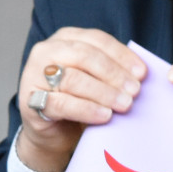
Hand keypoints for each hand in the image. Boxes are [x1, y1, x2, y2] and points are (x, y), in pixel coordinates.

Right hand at [13, 29, 145, 171]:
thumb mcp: (95, 79)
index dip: (121, 55)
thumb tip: (141, 74)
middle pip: (84, 56)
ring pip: (74, 79)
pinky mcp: (30, 101)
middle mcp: (46, 51)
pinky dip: (86, 109)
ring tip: (124, 104)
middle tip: (135, 91)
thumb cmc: (78, 100)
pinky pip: (61, 103)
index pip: (96, 40)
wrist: (53, 133)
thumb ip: (111, 71)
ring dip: (104, 92)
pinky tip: (104, 116)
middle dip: (114, 74)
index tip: (142, 73)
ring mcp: (34, 75)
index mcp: (64, 38)